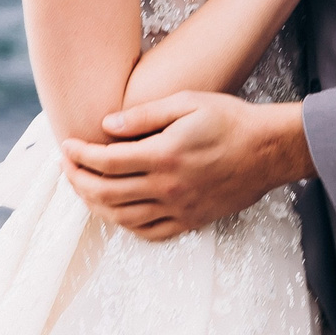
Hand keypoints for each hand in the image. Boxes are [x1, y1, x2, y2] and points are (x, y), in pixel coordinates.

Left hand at [60, 92, 313, 240]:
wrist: (269, 150)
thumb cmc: (229, 119)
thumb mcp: (187, 102)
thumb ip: (143, 115)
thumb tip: (105, 125)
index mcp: (164, 155)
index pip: (105, 161)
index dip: (79, 155)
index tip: (66, 146)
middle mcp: (168, 187)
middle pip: (106, 193)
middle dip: (78, 180)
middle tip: (66, 167)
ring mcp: (180, 208)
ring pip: (123, 218)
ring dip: (95, 205)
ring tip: (83, 188)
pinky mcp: (192, 221)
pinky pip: (149, 232)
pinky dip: (126, 225)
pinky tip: (116, 211)